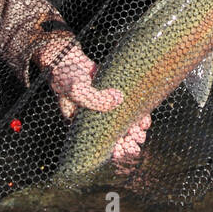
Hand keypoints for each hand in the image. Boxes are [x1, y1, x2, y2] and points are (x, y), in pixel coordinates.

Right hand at [37, 30, 151, 161]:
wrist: (68, 60)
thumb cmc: (68, 78)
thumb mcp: (77, 90)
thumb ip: (96, 98)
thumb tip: (118, 99)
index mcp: (83, 124)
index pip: (99, 144)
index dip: (111, 150)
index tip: (122, 151)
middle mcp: (96, 119)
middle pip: (114, 137)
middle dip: (126, 143)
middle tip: (136, 145)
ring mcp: (106, 108)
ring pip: (123, 126)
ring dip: (134, 133)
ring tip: (140, 135)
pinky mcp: (114, 96)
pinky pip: (128, 110)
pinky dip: (137, 117)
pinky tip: (144, 121)